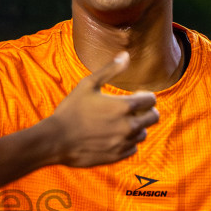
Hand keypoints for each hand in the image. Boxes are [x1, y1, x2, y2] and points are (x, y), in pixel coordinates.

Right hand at [47, 52, 158, 166]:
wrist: (56, 140)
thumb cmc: (71, 110)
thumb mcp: (88, 84)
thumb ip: (110, 70)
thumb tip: (126, 55)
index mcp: (123, 106)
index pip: (151, 100)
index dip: (145, 96)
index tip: (136, 96)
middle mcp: (128, 126)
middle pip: (153, 117)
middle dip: (147, 111)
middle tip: (134, 109)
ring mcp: (123, 142)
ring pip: (143, 134)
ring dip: (137, 127)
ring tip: (121, 123)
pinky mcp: (117, 156)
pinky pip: (132, 148)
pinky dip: (127, 142)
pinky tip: (114, 136)